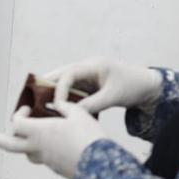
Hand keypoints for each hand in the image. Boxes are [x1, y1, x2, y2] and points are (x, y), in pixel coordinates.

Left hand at [0, 102, 107, 177]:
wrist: (99, 164)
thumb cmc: (88, 138)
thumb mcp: (79, 114)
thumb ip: (66, 106)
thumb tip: (59, 104)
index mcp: (40, 131)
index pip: (17, 122)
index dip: (19, 114)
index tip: (27, 109)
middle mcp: (38, 147)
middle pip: (10, 145)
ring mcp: (46, 160)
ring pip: (28, 154)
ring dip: (24, 146)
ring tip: (29, 141)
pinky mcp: (57, 168)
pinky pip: (45, 159)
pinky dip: (45, 152)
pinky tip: (58, 147)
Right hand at [43, 56, 161, 113]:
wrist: (148, 86)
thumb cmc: (133, 86)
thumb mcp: (114, 96)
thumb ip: (93, 104)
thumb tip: (72, 113)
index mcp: (94, 65)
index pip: (69, 73)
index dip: (59, 88)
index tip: (57, 105)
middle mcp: (88, 68)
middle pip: (61, 74)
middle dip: (46, 87)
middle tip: (30, 101)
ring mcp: (88, 75)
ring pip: (65, 83)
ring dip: (54, 93)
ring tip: (38, 107)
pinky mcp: (90, 84)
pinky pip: (72, 90)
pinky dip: (65, 98)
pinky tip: (56, 110)